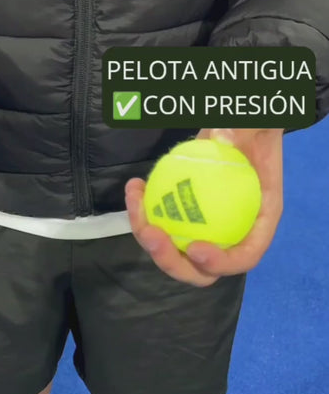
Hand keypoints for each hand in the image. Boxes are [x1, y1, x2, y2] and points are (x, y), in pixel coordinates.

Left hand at [126, 128, 283, 286]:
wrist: (234, 127)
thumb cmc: (252, 130)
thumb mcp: (254, 124)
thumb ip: (241, 131)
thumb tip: (222, 138)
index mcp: (258, 222)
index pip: (244, 257)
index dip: (220, 263)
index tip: (195, 248)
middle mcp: (229, 234)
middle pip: (199, 268)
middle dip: (171, 261)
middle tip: (152, 234)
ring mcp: (202, 230)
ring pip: (171, 250)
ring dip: (146, 234)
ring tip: (135, 201)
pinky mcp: (180, 219)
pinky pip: (159, 225)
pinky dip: (142, 211)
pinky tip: (134, 186)